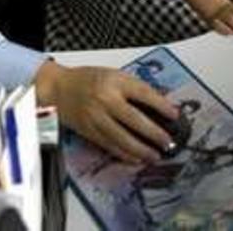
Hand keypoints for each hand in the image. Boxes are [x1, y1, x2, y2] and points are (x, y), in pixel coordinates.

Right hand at [35, 61, 175, 163]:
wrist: (59, 88)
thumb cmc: (88, 79)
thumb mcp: (114, 75)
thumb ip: (135, 87)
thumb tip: (159, 102)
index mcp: (115, 81)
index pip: (143, 94)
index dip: (161, 105)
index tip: (174, 115)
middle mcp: (105, 99)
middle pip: (135, 120)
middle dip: (154, 133)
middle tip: (167, 141)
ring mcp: (96, 117)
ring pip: (122, 138)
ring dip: (141, 149)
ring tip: (155, 155)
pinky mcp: (89, 131)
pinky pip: (109, 145)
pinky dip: (124, 154)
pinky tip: (136, 158)